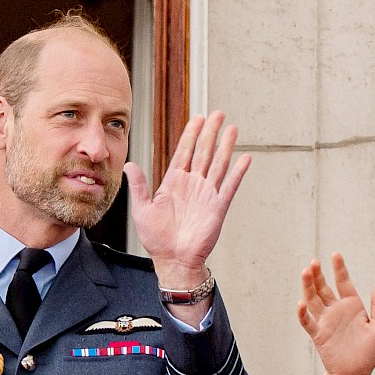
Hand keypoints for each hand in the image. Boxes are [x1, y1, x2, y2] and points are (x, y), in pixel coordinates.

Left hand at [125, 111, 251, 292]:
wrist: (173, 260)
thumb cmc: (157, 239)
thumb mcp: (142, 209)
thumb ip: (138, 185)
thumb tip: (129, 164)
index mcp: (174, 182)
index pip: (184, 152)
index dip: (191, 134)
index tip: (197, 118)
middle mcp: (192, 184)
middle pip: (204, 152)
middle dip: (210, 132)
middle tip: (218, 114)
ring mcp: (206, 194)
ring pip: (218, 164)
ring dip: (226, 146)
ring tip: (232, 128)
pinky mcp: (217, 207)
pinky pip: (229, 187)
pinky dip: (237, 173)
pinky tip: (245, 158)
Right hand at [299, 253, 374, 374]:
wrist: (357, 373)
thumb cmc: (369, 352)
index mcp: (352, 306)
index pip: (344, 283)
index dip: (339, 269)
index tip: (335, 255)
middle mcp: (337, 311)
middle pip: (324, 288)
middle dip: (318, 275)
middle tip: (313, 263)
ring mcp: (326, 322)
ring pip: (314, 300)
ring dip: (308, 287)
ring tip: (305, 273)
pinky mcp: (319, 335)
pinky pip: (308, 322)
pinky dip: (303, 313)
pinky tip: (301, 303)